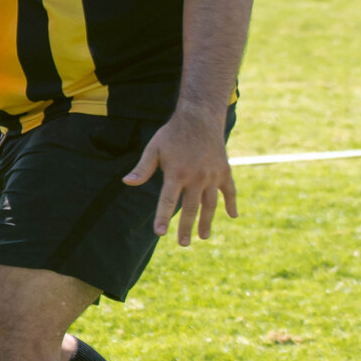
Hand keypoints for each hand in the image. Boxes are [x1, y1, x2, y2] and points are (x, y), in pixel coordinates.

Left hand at [123, 110, 237, 245]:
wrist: (200, 117)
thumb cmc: (172, 134)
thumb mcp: (154, 148)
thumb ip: (142, 168)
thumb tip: (127, 182)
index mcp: (176, 173)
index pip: (167, 201)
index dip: (162, 217)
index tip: (160, 233)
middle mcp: (196, 177)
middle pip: (190, 208)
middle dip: (186, 227)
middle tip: (183, 243)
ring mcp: (213, 175)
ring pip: (210, 204)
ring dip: (206, 221)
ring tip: (203, 237)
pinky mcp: (224, 171)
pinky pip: (230, 191)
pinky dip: (232, 204)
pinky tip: (232, 216)